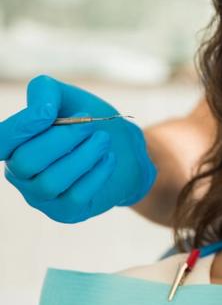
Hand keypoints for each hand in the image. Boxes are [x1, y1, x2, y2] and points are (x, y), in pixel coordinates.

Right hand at [1, 75, 155, 222]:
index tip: (49, 113)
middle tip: (90, 124)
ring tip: (103, 140)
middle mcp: (20, 174)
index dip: (19, 128)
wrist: (126, 149)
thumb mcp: (68, 97)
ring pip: (51, 182)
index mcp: (14, 145)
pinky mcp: (66, 212)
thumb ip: (45, 92)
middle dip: (63, 138)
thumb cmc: (89, 121)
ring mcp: (41, 197)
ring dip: (84, 155)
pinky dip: (97, 173)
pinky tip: (108, 158)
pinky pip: (75, 196)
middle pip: (26, 162)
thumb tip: (41, 110)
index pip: (0, 141)